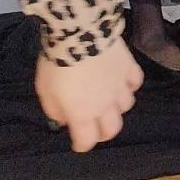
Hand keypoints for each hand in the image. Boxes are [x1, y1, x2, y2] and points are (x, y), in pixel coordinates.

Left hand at [36, 38, 141, 152]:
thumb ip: (54, 110)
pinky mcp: (130, 68)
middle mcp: (105, 105)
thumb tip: (63, 119)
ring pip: (126, 106)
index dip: (82, 145)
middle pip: (112, 129)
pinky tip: (122, 83)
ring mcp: (121, 87)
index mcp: (83, 114)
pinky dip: (129, 86)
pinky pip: (135, 83)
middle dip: (103, 133)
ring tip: (108, 102)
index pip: (87, 140)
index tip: (78, 144)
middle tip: (96, 129)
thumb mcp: (44, 91)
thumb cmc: (57, 64)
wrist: (80, 34)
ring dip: (116, 108)